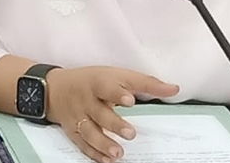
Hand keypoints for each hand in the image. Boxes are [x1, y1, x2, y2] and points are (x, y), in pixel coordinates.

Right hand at [45, 66, 179, 162]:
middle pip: (99, 113)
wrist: (55, 88)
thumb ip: (146, 84)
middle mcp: (87, 100)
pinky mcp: (73, 130)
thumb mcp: (118, 75)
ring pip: (89, 132)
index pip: (107, 87)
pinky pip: (82, 144)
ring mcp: (78, 116)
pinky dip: (94, 153)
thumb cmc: (93, 80)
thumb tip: (173, 89)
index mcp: (98, 83)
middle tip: (130, 133)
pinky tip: (106, 159)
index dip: (117, 93)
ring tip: (118, 153)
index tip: (130, 100)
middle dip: (114, 124)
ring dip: (103, 143)